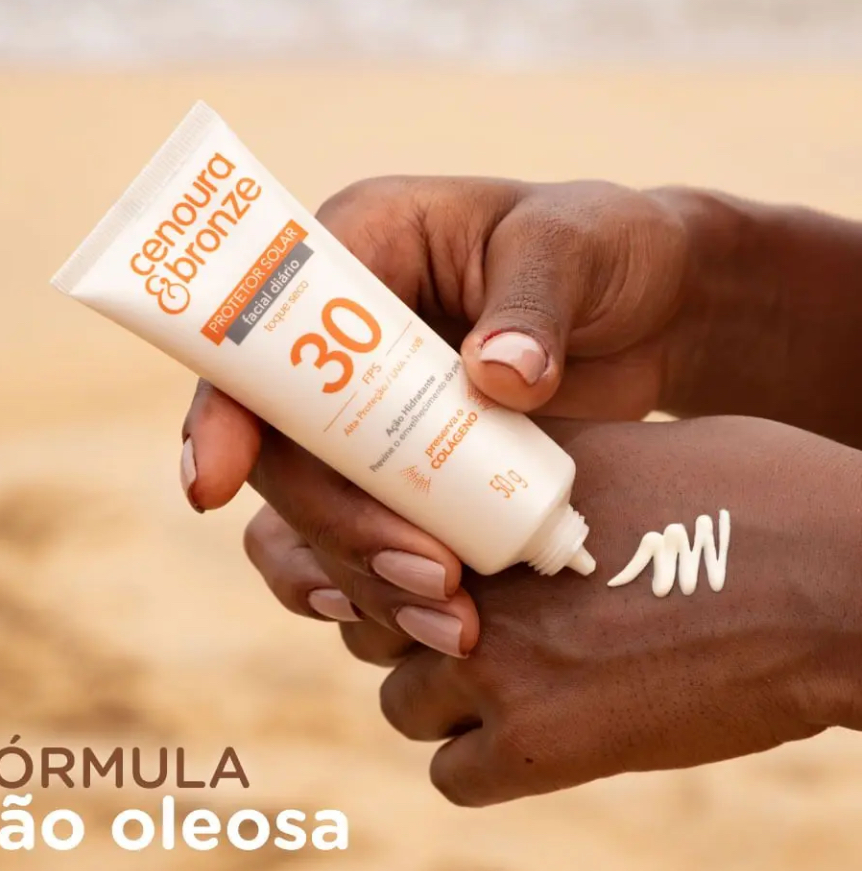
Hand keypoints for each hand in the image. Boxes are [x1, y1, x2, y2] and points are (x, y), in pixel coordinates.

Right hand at [184, 178, 692, 648]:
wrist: (655, 310)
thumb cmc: (606, 247)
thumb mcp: (574, 247)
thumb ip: (536, 303)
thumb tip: (497, 379)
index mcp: (358, 254)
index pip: (256, 336)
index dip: (225, 415)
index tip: (214, 488)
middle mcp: (343, 342)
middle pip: (285, 449)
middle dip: (338, 525)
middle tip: (427, 576)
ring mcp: (371, 414)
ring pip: (314, 511)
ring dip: (361, 574)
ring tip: (449, 623)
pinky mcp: (409, 471)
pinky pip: (357, 538)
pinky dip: (376, 587)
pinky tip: (418, 620)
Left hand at [261, 416, 861, 803]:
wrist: (839, 580)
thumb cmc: (745, 495)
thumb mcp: (616, 452)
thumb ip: (521, 475)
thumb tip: (468, 490)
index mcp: (481, 494)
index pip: (349, 521)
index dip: (351, 542)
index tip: (375, 555)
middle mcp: (473, 576)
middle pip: (362, 613)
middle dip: (398, 617)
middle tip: (458, 615)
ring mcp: (503, 664)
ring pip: (400, 696)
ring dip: (438, 690)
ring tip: (508, 671)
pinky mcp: (547, 747)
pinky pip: (451, 771)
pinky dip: (479, 757)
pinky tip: (533, 729)